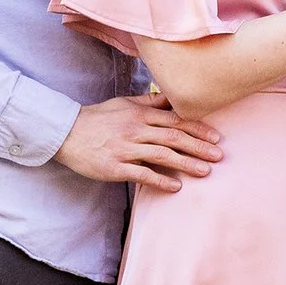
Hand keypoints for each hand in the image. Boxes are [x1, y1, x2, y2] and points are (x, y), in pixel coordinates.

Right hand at [52, 92, 223, 192]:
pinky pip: (142, 174)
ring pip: (162, 155)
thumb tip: (173, 97)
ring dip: (186, 163)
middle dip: (199, 147)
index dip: (198, 129)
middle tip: (219, 155)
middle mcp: (136, 130)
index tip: (216, 137)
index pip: (176, 120)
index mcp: (141, 114)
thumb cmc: (98, 118)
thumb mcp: (125, 103)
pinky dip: (160, 180)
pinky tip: (176, 187)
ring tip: (206, 171)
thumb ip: (150, 102)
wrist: (66, 133)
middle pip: (174, 137)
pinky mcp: (115, 167)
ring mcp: (126, 149)